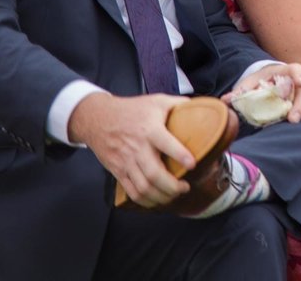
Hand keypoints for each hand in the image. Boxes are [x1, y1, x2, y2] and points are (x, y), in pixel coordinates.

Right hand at [67, 92, 193, 207]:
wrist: (97, 118)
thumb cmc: (131, 110)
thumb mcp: (157, 101)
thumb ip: (179, 104)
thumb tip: (203, 107)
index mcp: (149, 130)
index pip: (165, 143)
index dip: (180, 155)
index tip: (193, 163)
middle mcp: (137, 148)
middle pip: (153, 174)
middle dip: (172, 186)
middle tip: (185, 187)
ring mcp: (126, 162)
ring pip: (143, 187)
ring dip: (161, 196)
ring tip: (174, 194)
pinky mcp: (118, 171)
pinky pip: (131, 191)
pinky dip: (145, 200)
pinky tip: (157, 199)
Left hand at [223, 62, 300, 122]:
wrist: (272, 82)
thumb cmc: (263, 80)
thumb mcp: (251, 82)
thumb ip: (240, 91)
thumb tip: (224, 100)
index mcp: (289, 71)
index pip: (297, 71)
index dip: (299, 76)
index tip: (299, 83)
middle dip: (300, 106)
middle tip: (292, 119)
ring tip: (292, 125)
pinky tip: (293, 128)